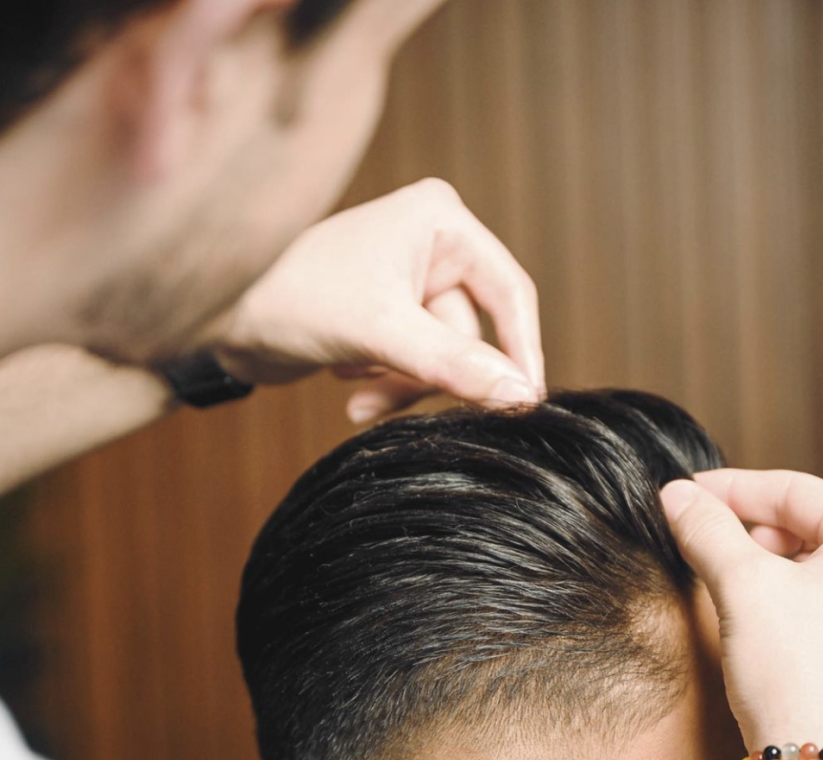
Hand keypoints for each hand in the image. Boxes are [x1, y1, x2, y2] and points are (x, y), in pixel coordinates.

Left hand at [213, 179, 544, 421]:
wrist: (221, 321)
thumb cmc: (292, 300)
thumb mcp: (382, 334)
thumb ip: (453, 363)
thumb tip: (520, 393)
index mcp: (440, 219)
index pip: (510, 290)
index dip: (520, 349)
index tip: (525, 401)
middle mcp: (431, 242)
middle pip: (469, 334)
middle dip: (423, 371)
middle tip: (380, 392)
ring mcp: (409, 278)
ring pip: (440, 357)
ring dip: (399, 383)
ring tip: (353, 391)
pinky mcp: (388, 311)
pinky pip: (414, 363)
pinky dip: (385, 382)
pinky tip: (345, 382)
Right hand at [661, 470, 822, 754]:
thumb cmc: (796, 670)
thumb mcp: (742, 585)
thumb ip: (707, 528)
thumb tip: (675, 495)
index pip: (793, 489)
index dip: (730, 487)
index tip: (683, 493)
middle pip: (808, 519)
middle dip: (749, 523)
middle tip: (699, 532)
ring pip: (815, 555)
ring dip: (764, 555)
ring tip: (721, 569)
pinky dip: (784, 585)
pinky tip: (751, 601)